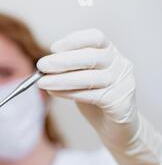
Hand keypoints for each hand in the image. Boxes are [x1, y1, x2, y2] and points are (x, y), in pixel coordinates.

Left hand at [37, 28, 161, 164]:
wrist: (114, 126)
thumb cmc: (94, 97)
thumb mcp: (81, 77)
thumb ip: (68, 70)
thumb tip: (43, 66)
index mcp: (110, 52)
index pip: (96, 37)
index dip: (74, 40)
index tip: (53, 48)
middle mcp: (120, 64)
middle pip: (91, 57)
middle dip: (63, 61)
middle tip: (41, 65)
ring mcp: (123, 83)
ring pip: (89, 78)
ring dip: (61, 79)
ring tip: (42, 82)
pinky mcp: (120, 103)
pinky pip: (92, 96)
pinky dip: (70, 94)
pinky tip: (54, 93)